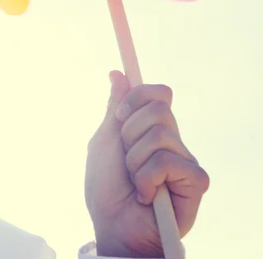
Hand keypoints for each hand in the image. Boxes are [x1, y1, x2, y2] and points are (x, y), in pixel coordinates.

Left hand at [84, 71, 209, 257]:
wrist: (112, 225)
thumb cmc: (106, 187)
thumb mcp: (104, 141)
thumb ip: (115, 108)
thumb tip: (118, 74)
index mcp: (149, 128)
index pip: (159, 93)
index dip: (138, 96)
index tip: (119, 117)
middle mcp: (171, 140)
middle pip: (159, 107)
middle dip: (129, 133)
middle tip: (125, 158)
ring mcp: (184, 159)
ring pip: (160, 134)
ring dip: (134, 160)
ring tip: (134, 181)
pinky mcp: (195, 180)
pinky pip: (167, 162)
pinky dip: (145, 179)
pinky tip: (146, 195)